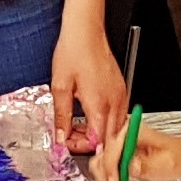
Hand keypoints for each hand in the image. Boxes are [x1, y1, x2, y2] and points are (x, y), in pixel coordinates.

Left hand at [49, 26, 127, 180]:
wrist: (86, 30)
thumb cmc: (74, 51)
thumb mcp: (60, 87)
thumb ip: (61, 117)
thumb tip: (60, 137)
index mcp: (100, 104)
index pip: (99, 142)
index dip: (85, 150)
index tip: (71, 148)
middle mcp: (115, 102)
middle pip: (110, 139)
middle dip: (93, 146)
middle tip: (73, 143)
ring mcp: (121, 95)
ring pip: (115, 128)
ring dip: (99, 135)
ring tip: (78, 130)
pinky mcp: (121, 89)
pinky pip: (117, 115)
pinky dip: (105, 123)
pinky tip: (89, 118)